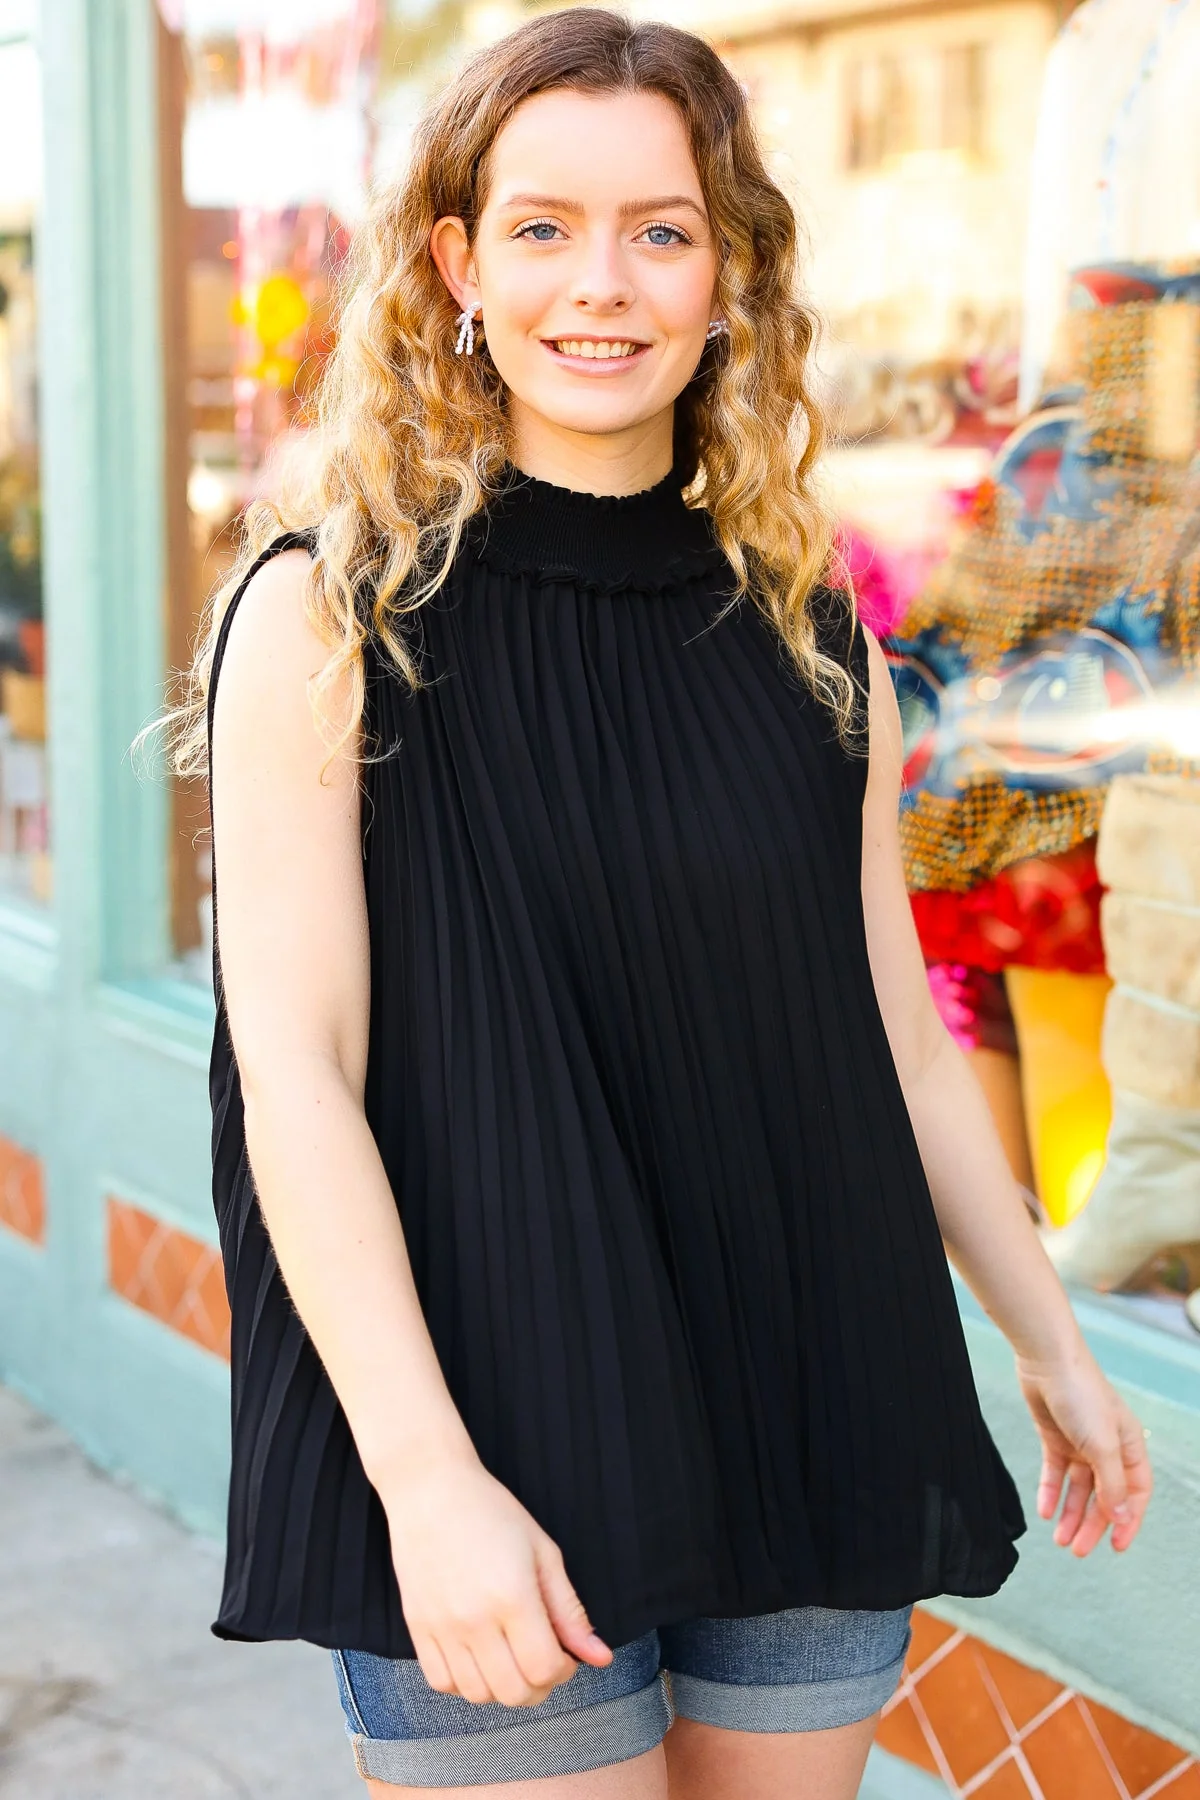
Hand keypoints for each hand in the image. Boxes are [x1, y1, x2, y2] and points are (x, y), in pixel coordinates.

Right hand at [381, 1453, 612, 1706]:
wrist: (431, 1489)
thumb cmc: (491, 1512)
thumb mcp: (543, 1552)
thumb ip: (569, 1610)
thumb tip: (600, 1656)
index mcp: (512, 1596)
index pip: (544, 1668)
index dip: (563, 1670)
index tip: (565, 1653)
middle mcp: (474, 1619)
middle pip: (514, 1692)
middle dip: (539, 1685)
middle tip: (542, 1659)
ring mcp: (441, 1626)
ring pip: (478, 1694)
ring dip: (502, 1687)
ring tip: (510, 1657)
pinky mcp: (417, 1627)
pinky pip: (441, 1682)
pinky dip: (464, 1683)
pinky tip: (477, 1657)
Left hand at [1016, 1346, 1151, 1556]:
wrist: (1046, 1359)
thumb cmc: (1082, 1395)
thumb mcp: (1102, 1444)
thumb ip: (1112, 1483)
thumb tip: (1121, 1516)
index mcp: (1129, 1446)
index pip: (1135, 1493)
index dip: (1127, 1520)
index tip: (1116, 1546)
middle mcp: (1107, 1447)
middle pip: (1104, 1495)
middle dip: (1093, 1524)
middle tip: (1077, 1550)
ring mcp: (1080, 1442)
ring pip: (1078, 1488)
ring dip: (1070, 1514)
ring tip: (1059, 1539)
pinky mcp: (1054, 1437)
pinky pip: (1054, 1472)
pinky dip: (1050, 1491)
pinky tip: (1044, 1511)